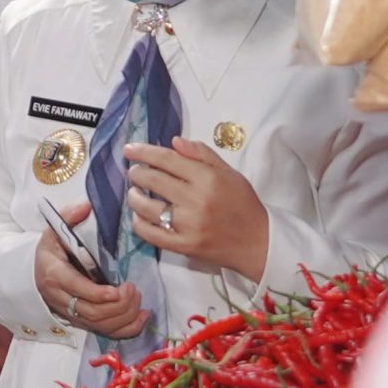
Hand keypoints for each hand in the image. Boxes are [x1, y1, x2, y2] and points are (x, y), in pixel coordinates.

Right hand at [32, 201, 148, 337]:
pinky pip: (106, 333)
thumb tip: (86, 206)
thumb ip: (69, 216)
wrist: (37, 273)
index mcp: (55, 275)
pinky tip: (142, 316)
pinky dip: (127, 328)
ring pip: (100, 325)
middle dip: (118, 305)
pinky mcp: (82, 322)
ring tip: (137, 298)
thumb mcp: (54, 230)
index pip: (78, 289)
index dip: (100, 294)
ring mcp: (72, 314)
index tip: (120, 289)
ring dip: (124, 316)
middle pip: (92, 312)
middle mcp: (62, 299)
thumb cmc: (51, 251)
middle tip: (134, 289)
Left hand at [124, 139, 269, 283]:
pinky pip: (151, 234)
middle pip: (153, 180)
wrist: (258, 242)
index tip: (129, 149)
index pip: (168, 160)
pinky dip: (138, 223)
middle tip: (134, 172)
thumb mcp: (229, 172)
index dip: (144, 152)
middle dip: (137, 172)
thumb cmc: (243, 204)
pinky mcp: (184, 245)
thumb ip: (202, 154)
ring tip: (135, 193)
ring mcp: (188, 225)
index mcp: (207, 178)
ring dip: (134, 197)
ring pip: (147, 207)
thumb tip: (173, 141)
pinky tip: (138, 216)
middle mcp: (196, 199)